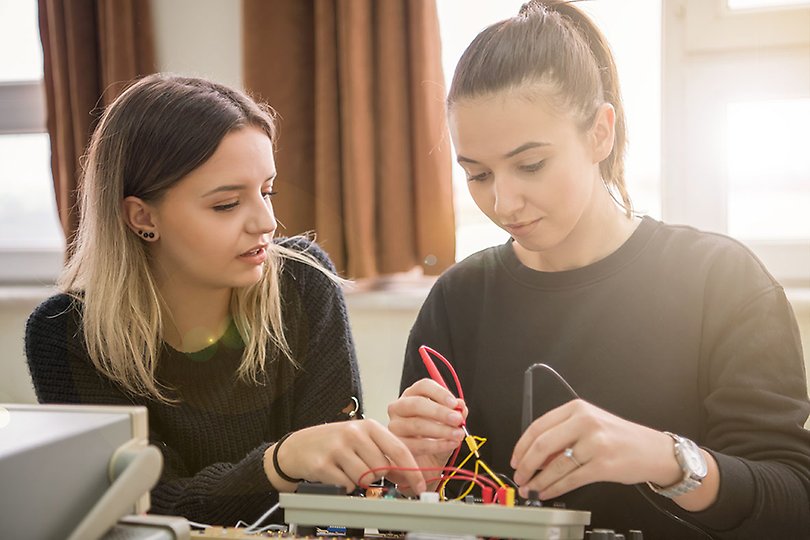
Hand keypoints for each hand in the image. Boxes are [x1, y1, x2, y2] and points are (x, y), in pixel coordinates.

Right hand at [264, 418, 425, 493]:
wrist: (297, 447)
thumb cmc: (333, 443)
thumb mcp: (360, 439)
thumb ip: (383, 452)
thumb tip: (409, 473)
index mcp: (368, 426)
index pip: (398, 449)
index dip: (412, 470)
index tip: (420, 485)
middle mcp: (353, 433)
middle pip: (382, 468)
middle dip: (376, 475)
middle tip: (362, 467)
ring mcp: (337, 448)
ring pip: (365, 479)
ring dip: (359, 481)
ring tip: (347, 469)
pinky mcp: (323, 465)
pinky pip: (347, 485)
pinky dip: (344, 485)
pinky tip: (335, 474)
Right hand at [387, 378, 468, 491]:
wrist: (426, 465)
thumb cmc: (435, 439)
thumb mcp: (449, 424)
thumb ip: (456, 413)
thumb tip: (461, 406)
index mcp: (413, 395)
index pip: (423, 386)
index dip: (440, 393)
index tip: (455, 403)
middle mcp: (399, 407)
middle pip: (416, 404)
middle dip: (439, 412)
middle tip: (457, 419)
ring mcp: (394, 426)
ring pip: (416, 425)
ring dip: (440, 430)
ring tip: (457, 435)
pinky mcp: (395, 445)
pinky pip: (415, 444)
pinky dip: (436, 445)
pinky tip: (450, 444)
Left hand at [510, 399, 681, 499]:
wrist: (652, 450)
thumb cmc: (618, 438)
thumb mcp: (589, 425)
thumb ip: (562, 435)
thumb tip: (533, 458)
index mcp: (577, 409)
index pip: (538, 426)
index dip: (521, 446)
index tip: (515, 459)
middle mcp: (585, 422)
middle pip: (542, 445)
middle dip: (525, 465)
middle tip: (519, 476)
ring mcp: (595, 444)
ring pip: (555, 466)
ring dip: (538, 481)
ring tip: (531, 489)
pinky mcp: (603, 465)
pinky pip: (570, 480)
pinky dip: (554, 489)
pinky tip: (547, 492)